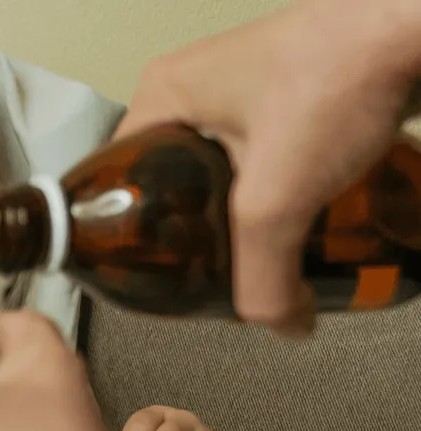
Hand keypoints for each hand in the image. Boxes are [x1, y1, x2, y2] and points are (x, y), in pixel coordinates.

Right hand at [115, 0, 420, 332]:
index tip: (156, 276)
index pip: (115, 181)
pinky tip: (301, 219)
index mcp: (159, 97)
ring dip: (241, 215)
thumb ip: (264, 276)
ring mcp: (240, 88)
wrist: (413, 27)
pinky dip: (279, 191)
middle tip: (212, 273)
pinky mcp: (287, 93)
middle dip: (194, 233)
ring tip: (259, 253)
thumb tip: (278, 325)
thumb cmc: (336, 76)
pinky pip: (263, 158)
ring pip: (221, 173)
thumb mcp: (277, 196)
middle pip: (170, 183)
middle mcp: (191, 88)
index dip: (132, 236)